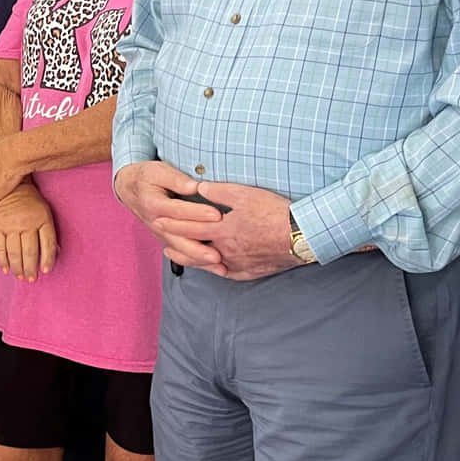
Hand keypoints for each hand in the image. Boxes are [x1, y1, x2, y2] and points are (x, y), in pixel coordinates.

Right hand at [0, 183, 56, 280]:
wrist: (10, 187)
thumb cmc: (30, 201)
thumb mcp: (45, 212)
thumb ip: (47, 231)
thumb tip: (54, 253)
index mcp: (42, 218)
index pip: (48, 243)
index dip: (48, 259)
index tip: (46, 271)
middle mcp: (27, 222)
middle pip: (30, 251)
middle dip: (31, 269)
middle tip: (31, 279)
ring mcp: (10, 225)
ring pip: (15, 252)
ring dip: (18, 268)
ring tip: (20, 276)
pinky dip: (2, 261)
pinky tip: (6, 269)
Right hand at [112, 161, 222, 271]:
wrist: (130, 189)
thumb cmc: (148, 178)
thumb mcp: (159, 171)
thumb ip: (177, 179)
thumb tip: (195, 187)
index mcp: (154, 204)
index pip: (178, 210)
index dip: (197, 213)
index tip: (217, 215)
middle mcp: (157, 223)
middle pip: (178, 239)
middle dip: (199, 249)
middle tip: (218, 256)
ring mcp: (161, 234)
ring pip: (181, 251)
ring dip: (200, 261)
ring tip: (219, 267)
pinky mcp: (166, 240)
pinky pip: (182, 255)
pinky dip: (198, 263)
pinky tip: (213, 268)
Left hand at [158, 181, 298, 281]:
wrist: (301, 235)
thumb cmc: (275, 212)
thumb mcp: (245, 194)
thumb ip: (220, 191)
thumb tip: (200, 187)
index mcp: (222, 230)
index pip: (190, 225)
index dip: (173, 222)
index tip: (158, 219)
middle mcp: (225, 250)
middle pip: (194, 246)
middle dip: (176, 241)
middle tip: (160, 238)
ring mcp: (237, 264)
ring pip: (206, 263)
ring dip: (189, 257)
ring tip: (175, 254)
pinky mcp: (249, 272)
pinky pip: (226, 273)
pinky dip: (213, 269)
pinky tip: (209, 267)